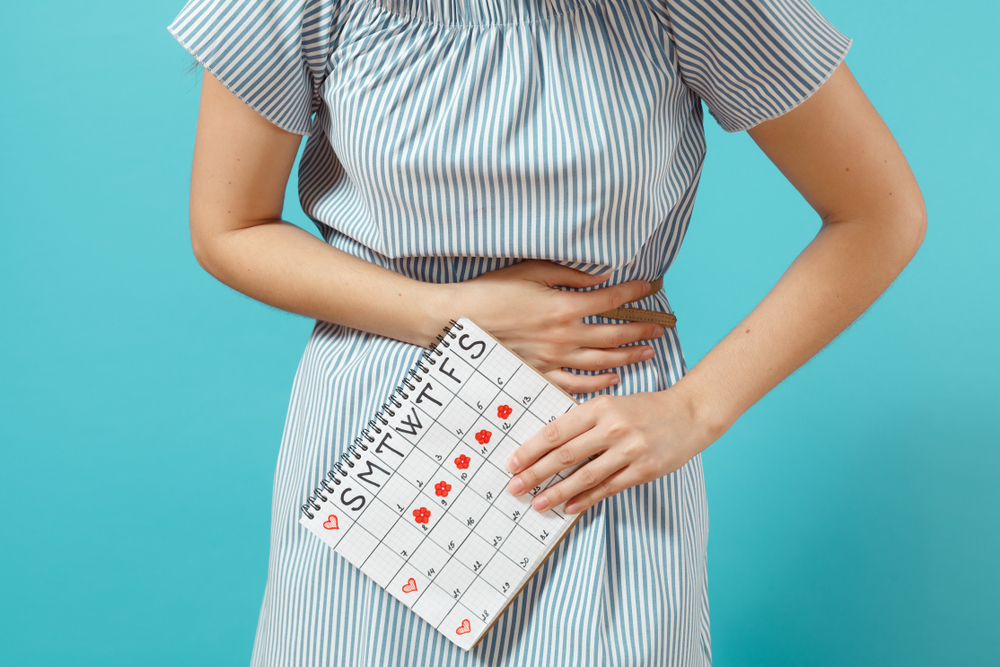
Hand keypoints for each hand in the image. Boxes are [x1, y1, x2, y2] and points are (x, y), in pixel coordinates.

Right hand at [442, 260, 665, 393]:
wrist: (457, 320)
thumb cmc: (491, 291)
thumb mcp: (531, 271)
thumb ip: (569, 274)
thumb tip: (599, 277)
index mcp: (564, 306)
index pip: (611, 300)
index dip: (634, 292)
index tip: (650, 286)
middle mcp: (564, 336)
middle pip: (614, 335)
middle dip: (642, 329)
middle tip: (662, 326)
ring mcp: (552, 359)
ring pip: (601, 362)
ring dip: (628, 356)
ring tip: (647, 350)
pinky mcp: (538, 373)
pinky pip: (575, 384)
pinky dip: (597, 383)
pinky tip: (612, 377)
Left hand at [504, 389, 713, 513]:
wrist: (690, 412)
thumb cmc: (645, 408)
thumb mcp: (611, 404)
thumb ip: (583, 422)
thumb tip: (547, 446)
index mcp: (599, 406)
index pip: (556, 431)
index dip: (531, 449)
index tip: (512, 463)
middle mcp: (612, 427)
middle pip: (565, 455)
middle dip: (535, 473)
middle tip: (514, 488)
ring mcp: (629, 449)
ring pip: (584, 475)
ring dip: (557, 492)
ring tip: (537, 503)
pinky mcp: (644, 469)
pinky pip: (608, 488)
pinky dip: (586, 499)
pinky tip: (569, 508)